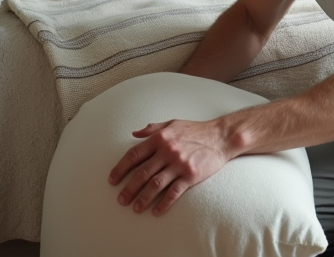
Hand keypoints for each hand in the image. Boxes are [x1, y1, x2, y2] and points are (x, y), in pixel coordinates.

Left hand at [107, 119, 231, 214]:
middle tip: (121, 200)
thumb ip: (152, 128)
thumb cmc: (196, 130)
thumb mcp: (172, 123)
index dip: (120, 168)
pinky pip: (174, 192)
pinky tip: (156, 211)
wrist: (220, 137)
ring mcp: (179, 164)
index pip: (134, 155)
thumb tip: (134, 133)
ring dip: (143, 198)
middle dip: (128, 188)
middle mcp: (167, 151)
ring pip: (155, 185)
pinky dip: (164, 203)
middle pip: (141, 173)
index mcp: (160, 138)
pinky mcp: (190, 175)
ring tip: (135, 208)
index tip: (112, 180)